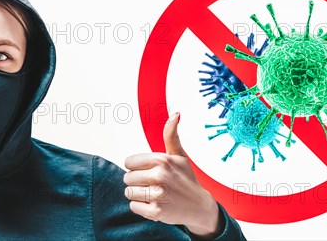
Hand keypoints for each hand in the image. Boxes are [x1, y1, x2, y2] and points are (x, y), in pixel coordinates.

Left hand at [124, 112, 223, 237]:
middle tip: (154, 184)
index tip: (150, 171)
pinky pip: (133, 206)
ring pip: (128, 192)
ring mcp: (158, 195)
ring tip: (154, 194)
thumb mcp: (179, 155)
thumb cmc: (185, 179)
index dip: (138, 167)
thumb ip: (171, 135)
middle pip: (127, 178)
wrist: (199, 206)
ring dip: (139, 195)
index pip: (129, 162)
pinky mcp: (155, 212)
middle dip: (138, 182)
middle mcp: (159, 176)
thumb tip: (176, 114)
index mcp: (162, 160)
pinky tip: (155, 204)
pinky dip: (142, 207)